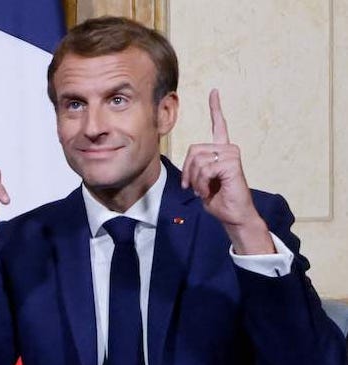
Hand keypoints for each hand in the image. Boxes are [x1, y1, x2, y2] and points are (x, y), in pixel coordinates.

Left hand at [181, 89, 273, 253]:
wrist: (233, 215)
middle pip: (192, 151)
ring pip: (197, 161)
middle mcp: (227, 149)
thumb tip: (188, 166)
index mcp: (221, 151)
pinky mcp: (232, 162)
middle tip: (196, 187)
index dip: (216, 108)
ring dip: (195, 180)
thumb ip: (194, 168)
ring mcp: (231, 154)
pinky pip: (204, 170)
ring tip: (206, 190)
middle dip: (188, 172)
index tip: (215, 91)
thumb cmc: (218, 200)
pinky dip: (202, 184)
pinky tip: (212, 190)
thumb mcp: (200, 182)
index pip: (219, 125)